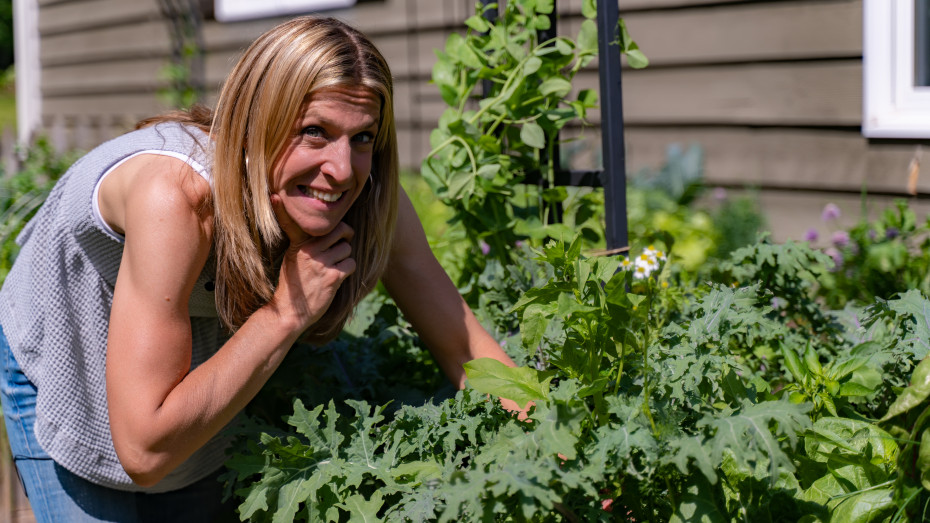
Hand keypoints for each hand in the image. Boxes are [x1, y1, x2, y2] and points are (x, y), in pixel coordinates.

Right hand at [270, 195, 355, 331]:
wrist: (290, 311)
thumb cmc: (292, 284)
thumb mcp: (291, 257)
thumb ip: (302, 241)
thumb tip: (319, 228)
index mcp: (300, 244)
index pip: (319, 224)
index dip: (333, 222)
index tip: (335, 223)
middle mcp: (311, 251)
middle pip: (340, 230)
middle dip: (346, 236)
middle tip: (343, 243)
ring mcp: (322, 264)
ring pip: (347, 249)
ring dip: (346, 256)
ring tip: (337, 265)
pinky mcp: (333, 278)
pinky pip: (351, 264)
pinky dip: (348, 269)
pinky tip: (339, 276)